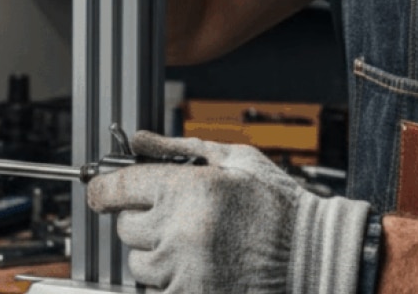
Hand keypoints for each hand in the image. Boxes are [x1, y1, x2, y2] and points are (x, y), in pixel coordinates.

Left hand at [87, 130, 369, 293]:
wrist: (315, 260)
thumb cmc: (279, 207)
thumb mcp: (234, 160)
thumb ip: (177, 148)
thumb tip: (137, 139)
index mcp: (188, 191)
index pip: (115, 189)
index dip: (103, 189)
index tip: (101, 191)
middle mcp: (180, 232)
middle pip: (124, 227)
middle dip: (139, 219)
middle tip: (168, 215)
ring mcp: (184, 271)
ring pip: (138, 262)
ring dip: (153, 253)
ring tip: (187, 243)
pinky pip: (156, 290)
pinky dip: (168, 280)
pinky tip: (195, 266)